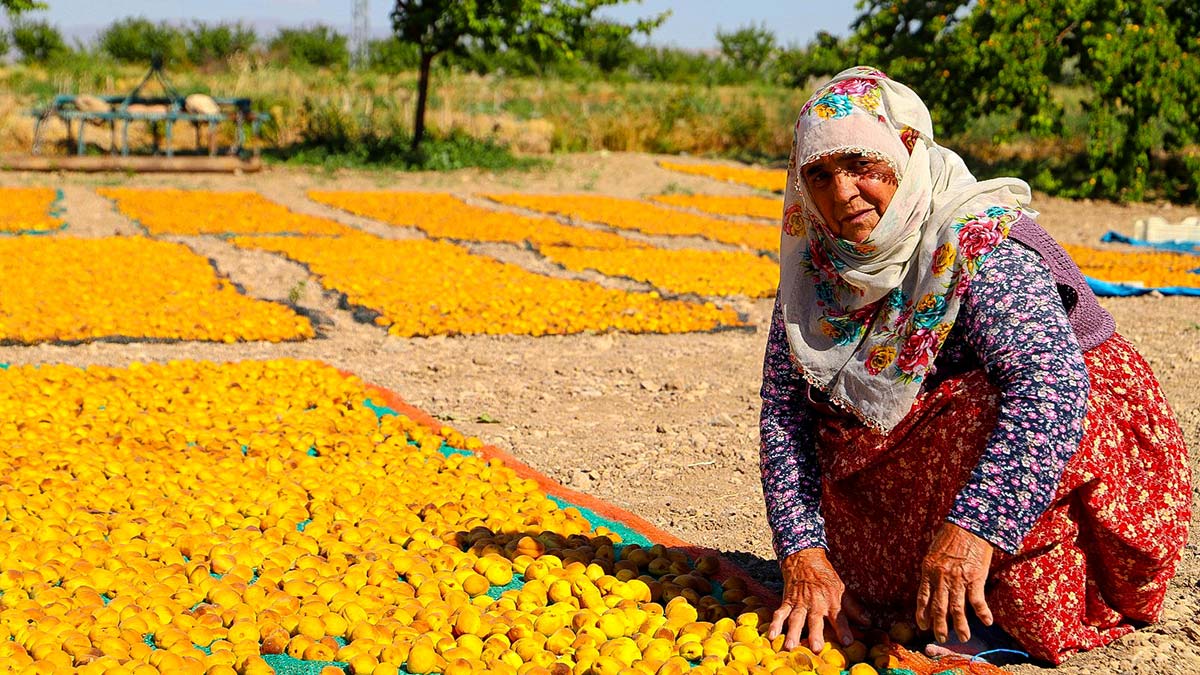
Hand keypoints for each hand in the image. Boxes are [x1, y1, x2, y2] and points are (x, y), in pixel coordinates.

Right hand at [767, 548, 865, 652]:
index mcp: (831, 601)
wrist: (804, 559)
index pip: (839, 617)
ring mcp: (800, 603)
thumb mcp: (843, 589)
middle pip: (815, 620)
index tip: (847, 642)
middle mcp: (815, 603)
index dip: (843, 629)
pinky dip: (775, 624)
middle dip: (815, 634)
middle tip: (816, 648)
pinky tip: (771, 635)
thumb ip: (854, 608)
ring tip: (790, 647)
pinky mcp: (787, 601)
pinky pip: (780, 613)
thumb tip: (868, 623)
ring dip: (793, 633)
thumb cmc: (826, 577)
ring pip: (796, 619)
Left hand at [915, 522, 993, 642]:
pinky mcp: (975, 578)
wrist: (969, 524)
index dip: (922, 613)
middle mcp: (941, 577)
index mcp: (929, 570)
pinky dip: (983, 613)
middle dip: (939, 625)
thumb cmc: (951, 535)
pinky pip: (978, 601)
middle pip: (938, 607)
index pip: (922, 597)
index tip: (923, 626)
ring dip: (960, 625)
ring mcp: (958, 579)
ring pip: (957, 609)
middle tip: (940, 638)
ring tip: (962, 638)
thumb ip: (933, 570)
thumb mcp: (934, 552)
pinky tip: (987, 622)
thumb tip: (932, 586)